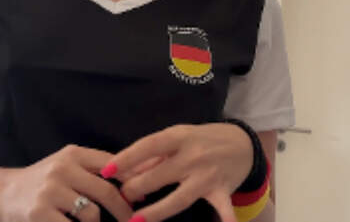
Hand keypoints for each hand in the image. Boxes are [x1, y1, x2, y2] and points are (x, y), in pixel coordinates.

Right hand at [0, 144, 134, 221]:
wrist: (3, 194)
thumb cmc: (44, 182)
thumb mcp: (67, 165)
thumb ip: (96, 169)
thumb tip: (138, 179)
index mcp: (72, 154)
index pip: (112, 164)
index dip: (132, 181)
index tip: (144, 196)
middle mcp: (62, 169)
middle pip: (106, 191)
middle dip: (124, 210)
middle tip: (133, 221)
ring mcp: (50, 192)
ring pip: (92, 214)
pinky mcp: (40, 214)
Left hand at [100, 124, 252, 221]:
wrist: (242, 143)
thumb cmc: (202, 139)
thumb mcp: (178, 137)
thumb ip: (153, 154)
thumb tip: (125, 171)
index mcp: (179, 136)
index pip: (148, 146)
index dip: (126, 158)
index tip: (107, 171)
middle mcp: (193, 156)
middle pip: (159, 175)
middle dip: (135, 188)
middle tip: (122, 197)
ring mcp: (208, 175)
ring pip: (179, 198)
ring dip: (156, 211)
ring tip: (136, 220)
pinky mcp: (222, 191)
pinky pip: (223, 209)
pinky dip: (224, 220)